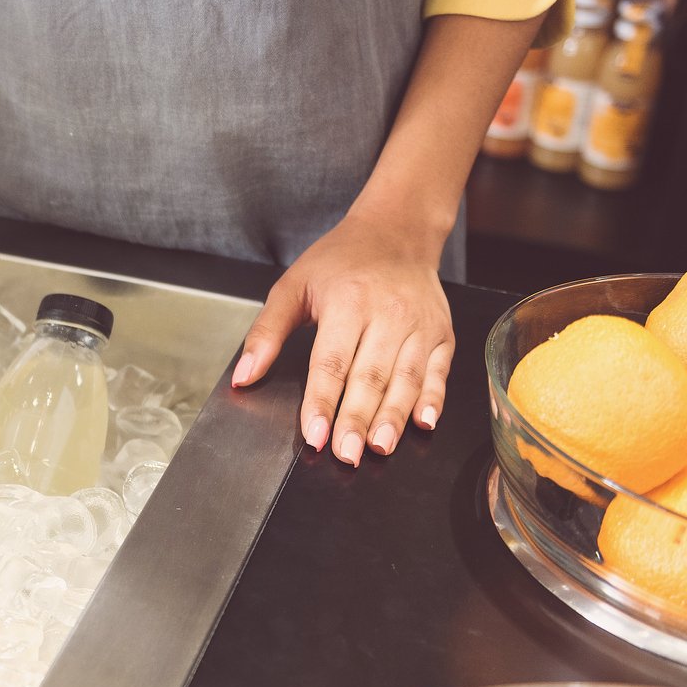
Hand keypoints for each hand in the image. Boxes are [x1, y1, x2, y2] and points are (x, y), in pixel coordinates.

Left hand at [230, 209, 453, 464]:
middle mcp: (388, 315)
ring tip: (379, 449)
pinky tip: (423, 424)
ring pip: (406, 380)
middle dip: (356, 421)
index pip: (331, 363)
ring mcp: (420, 326)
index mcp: (348, 303)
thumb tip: (244, 376)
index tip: (314, 435)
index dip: (322, 402)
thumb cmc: (341, 260)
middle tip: (344, 455)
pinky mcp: (443, 334)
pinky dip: (433, 400)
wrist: (398, 231)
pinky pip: (438, 373)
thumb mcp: (294, 285)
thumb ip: (267, 332)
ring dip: (393, 419)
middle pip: (370, 377)